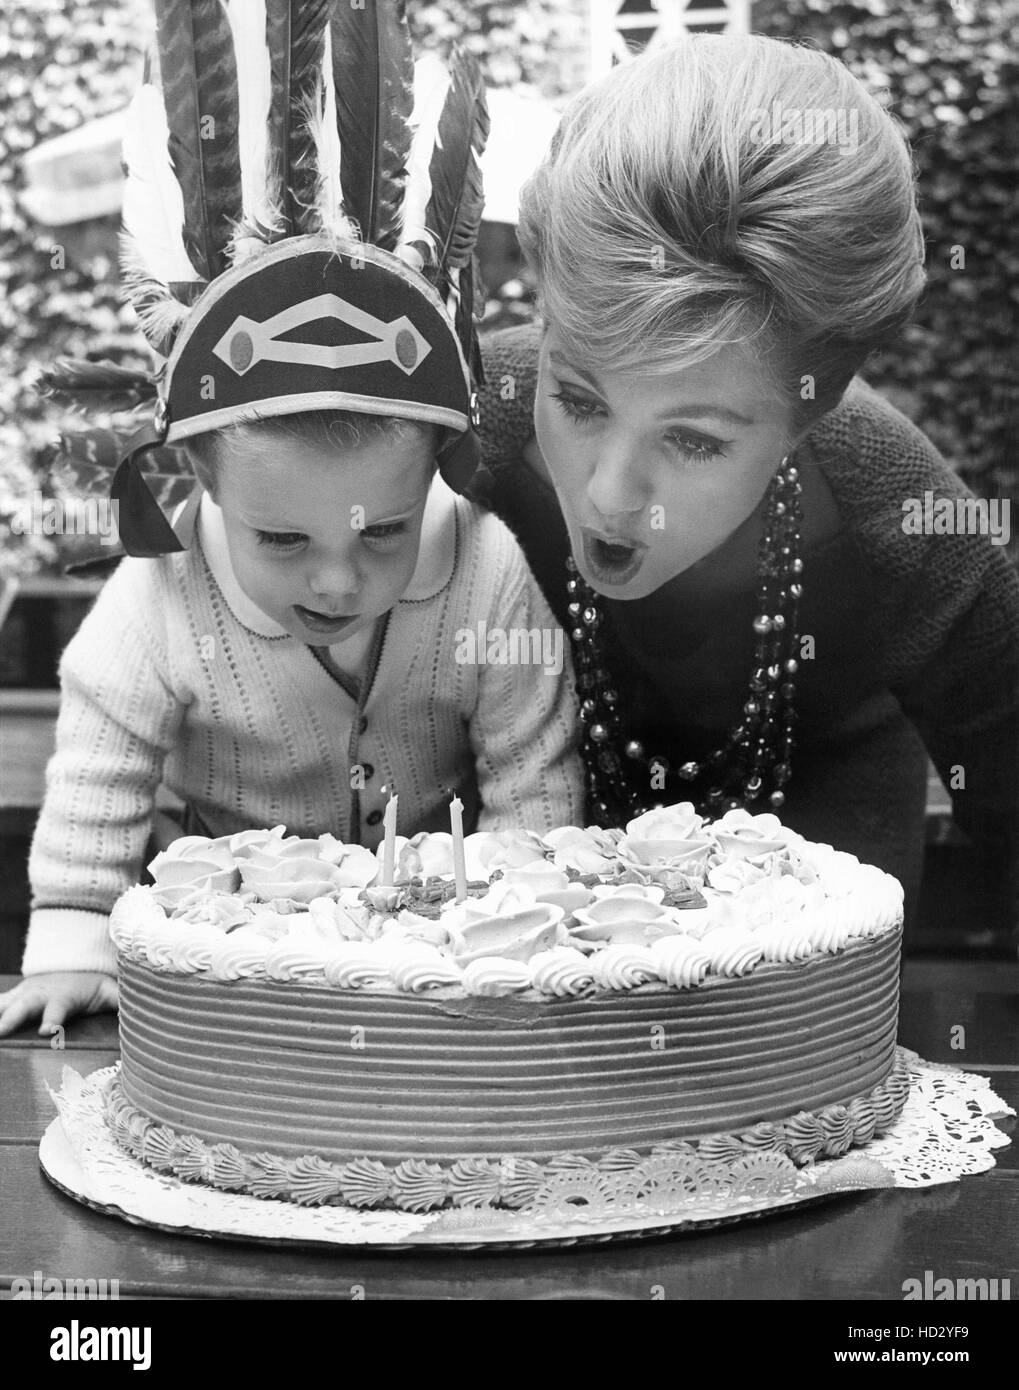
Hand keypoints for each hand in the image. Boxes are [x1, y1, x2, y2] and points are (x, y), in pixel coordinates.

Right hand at [0, 972, 117, 1038]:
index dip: (53, 1019)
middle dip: (11, 1019)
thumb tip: (136, 1012)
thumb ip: (119, 1001)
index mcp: (63, 997)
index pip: (58, 1010)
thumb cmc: (92, 985)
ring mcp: (23, 995)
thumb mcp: (108, 991)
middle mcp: (39, 995)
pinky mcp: (13, 997)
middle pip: (23, 1007)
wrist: (73, 962)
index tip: (48, 1030)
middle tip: (1, 1033)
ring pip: (4, 1004)